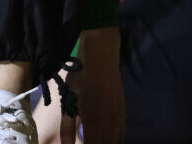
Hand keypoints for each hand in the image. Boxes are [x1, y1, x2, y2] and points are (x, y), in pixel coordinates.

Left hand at [70, 28, 124, 143]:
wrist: (102, 57)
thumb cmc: (81, 77)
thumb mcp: (69, 99)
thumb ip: (67, 126)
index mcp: (93, 121)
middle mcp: (109, 122)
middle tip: (85, 141)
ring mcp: (119, 117)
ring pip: (115, 140)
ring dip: (106, 142)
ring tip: (96, 140)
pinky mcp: (123, 112)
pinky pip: (122, 133)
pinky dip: (115, 139)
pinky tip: (109, 139)